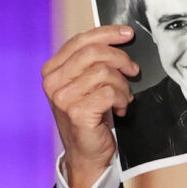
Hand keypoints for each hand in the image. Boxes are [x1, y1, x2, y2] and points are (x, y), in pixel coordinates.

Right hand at [41, 25, 138, 187]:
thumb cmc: (90, 117)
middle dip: (120, 59)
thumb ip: (93, 63)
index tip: (127, 34)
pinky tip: (121, 109)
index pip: (80, 41)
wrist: (87, 154)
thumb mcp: (87, 84)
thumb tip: (118, 39)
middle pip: (94, 53)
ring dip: (123, 85)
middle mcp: (53, 82)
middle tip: (133, 70)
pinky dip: (122, 99)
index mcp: (53, 70)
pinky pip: (110, 92)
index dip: (107, 34)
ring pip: (104, 72)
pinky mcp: (77, 112)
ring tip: (124, 97)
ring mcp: (62, 97)